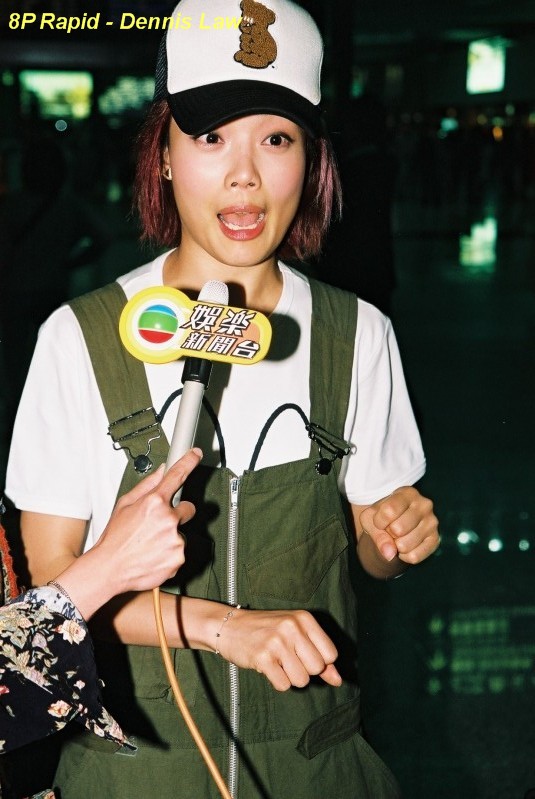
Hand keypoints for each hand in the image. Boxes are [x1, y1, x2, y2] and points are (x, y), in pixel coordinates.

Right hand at [94, 448, 200, 593]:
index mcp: (154, 502)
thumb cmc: (115, 538)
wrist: (110, 568)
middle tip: (158, 524)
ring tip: (150, 543)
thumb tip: (161, 471)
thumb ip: (146, 486)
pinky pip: (180, 551)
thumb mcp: (124, 505)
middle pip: (188, 509)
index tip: (196, 454)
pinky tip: (154, 554)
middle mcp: (168, 519)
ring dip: (171, 536)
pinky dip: (170, 553)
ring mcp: (175, 539)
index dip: (189, 462)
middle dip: (177, 514)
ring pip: (183, 532)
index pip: (177, 475)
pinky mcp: (179, 557)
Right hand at [213, 607, 341, 691]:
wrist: (230, 626)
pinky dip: (277, 682)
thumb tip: (339, 680)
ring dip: (290, 677)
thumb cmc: (267, 631)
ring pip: (302, 680)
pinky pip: (283, 685)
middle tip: (288, 659)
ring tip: (277, 662)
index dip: (320, 662)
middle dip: (305, 670)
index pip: (331, 654)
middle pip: (317, 668)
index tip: (303, 655)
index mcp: (304, 619)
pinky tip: (268, 667)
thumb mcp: (295, 634)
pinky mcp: (262, 657)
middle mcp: (292, 627)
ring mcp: (277, 642)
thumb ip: (319, 655)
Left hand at [359, 486, 438, 566]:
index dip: (378, 521)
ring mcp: (432, 522)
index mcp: (407, 493)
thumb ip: (376, 533)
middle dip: (388, 534)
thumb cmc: (381, 516)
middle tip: (390, 529)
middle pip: (398, 529)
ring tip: (397, 536)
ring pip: (405, 545)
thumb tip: (390, 553)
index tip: (379, 520)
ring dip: (395, 546)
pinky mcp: (435, 540)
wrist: (394, 525)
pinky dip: (404, 556)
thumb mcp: (370, 518)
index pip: (389, 511)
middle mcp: (424, 505)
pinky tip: (405, 546)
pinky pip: (414, 556)